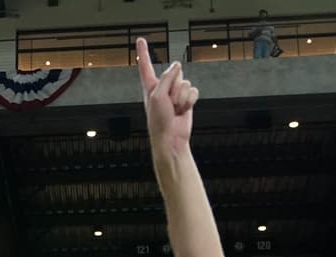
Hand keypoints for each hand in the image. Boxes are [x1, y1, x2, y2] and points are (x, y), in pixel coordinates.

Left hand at [137, 38, 195, 158]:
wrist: (171, 138)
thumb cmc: (159, 120)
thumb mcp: (157, 95)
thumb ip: (167, 78)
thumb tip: (177, 66)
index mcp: (150, 86)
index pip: (146, 65)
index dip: (143, 52)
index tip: (141, 39)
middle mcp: (163, 87)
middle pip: (175, 73)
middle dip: (174, 88)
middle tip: (168, 104)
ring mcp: (176, 93)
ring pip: (186, 83)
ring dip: (182, 97)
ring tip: (175, 109)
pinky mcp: (187, 100)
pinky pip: (194, 91)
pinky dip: (190, 101)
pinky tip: (184, 110)